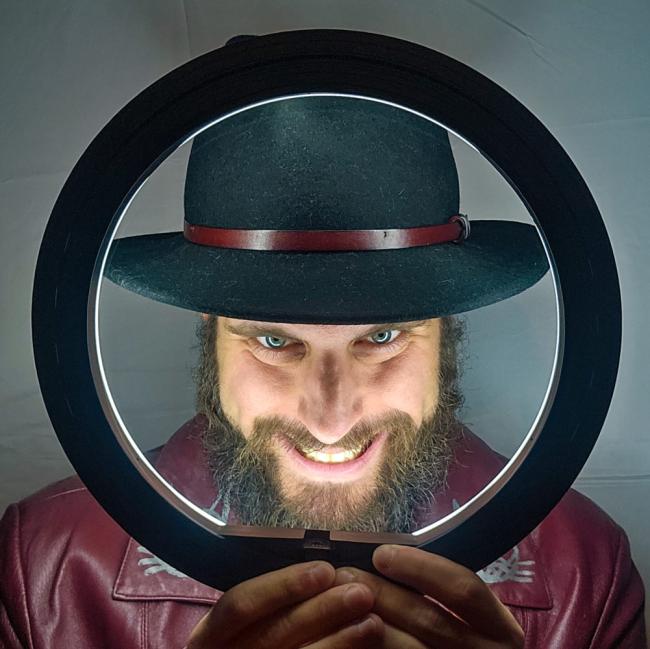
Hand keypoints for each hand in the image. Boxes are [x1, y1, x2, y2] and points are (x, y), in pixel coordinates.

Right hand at [186, 560, 383, 647]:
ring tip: (373, 622)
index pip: (240, 604)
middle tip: (361, 592)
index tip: (324, 569)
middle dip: (321, 610)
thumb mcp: (249, 621)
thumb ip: (273, 601)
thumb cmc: (255, 639)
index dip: (282, 585)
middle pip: (274, 632)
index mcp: (211, 635)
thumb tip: (323, 569)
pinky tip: (363, 646)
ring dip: (339, 641)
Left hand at [334, 545, 523, 647]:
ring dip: (366, 622)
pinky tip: (345, 633)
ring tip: (336, 602)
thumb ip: (440, 592)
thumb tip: (383, 556)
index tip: (382, 554)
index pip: (463, 588)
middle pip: (429, 619)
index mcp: (500, 630)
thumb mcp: (470, 618)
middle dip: (382, 593)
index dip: (421, 567)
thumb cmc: (462, 641)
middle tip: (344, 574)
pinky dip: (366, 647)